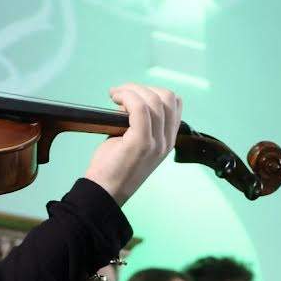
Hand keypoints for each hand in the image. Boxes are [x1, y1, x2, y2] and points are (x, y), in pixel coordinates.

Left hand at [81, 84, 181, 203]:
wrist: (105, 192)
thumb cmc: (114, 167)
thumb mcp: (135, 143)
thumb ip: (141, 123)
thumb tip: (131, 99)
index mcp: (168, 140)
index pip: (175, 104)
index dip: (154, 92)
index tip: (133, 96)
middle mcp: (167, 141)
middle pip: (167, 97)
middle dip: (142, 88)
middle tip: (121, 94)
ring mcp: (156, 142)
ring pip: (153, 100)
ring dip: (132, 90)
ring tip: (115, 96)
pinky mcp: (141, 142)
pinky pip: (139, 107)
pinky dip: (127, 96)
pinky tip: (115, 98)